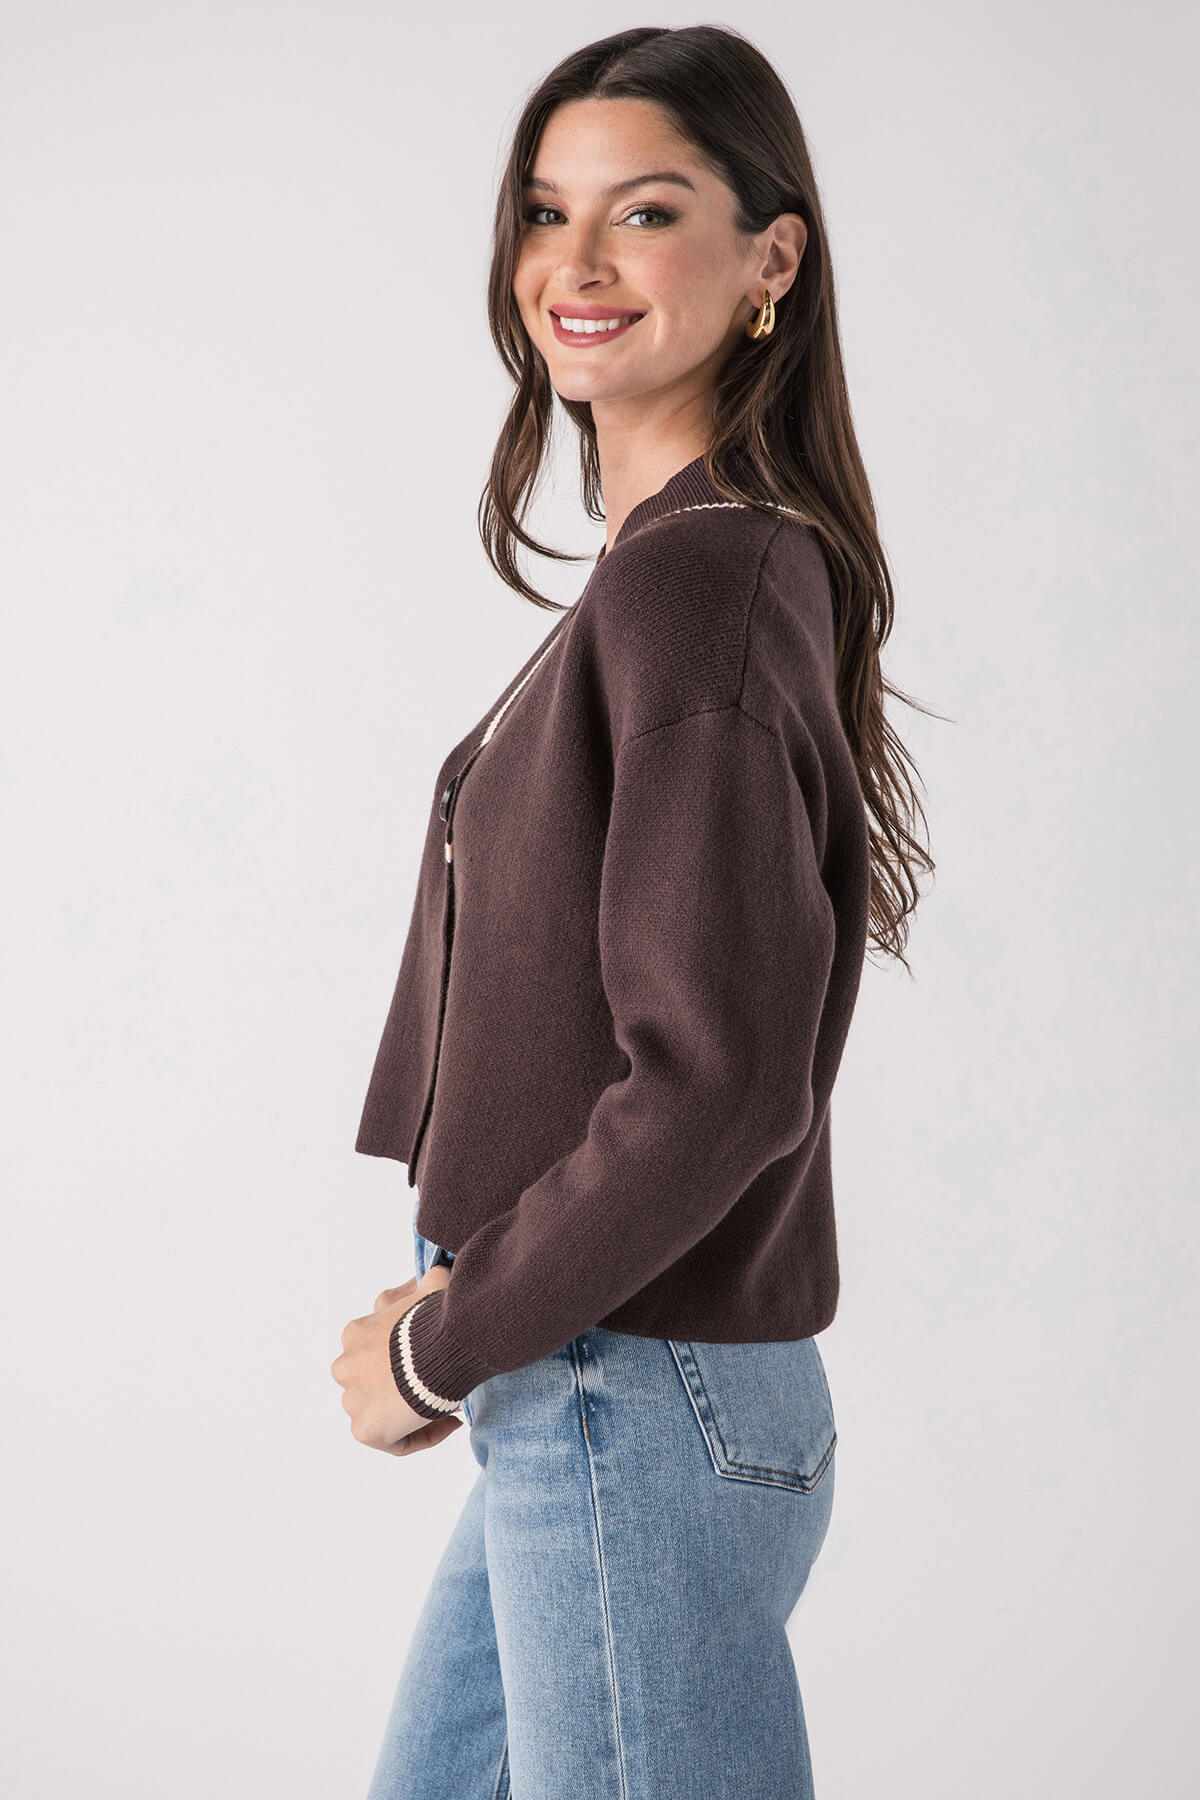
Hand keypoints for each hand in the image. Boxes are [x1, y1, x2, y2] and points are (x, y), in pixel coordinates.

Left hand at [330, 1262, 461, 1456]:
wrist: (443, 1345)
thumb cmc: (439, 1315)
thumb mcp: (431, 1283)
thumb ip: (425, 1283)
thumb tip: (433, 1275)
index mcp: (355, 1334)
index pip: (376, 1351)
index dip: (408, 1360)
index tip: (436, 1360)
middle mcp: (345, 1366)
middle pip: (373, 1383)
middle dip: (404, 1386)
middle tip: (440, 1383)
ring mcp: (352, 1400)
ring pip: (382, 1413)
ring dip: (411, 1411)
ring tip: (447, 1404)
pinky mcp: (366, 1430)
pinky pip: (394, 1442)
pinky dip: (421, 1436)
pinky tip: (450, 1423)